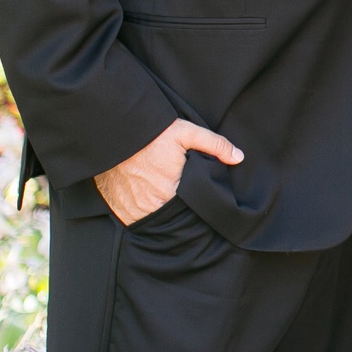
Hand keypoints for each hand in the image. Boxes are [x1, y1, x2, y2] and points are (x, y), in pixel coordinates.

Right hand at [94, 119, 243, 225]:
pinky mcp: (118, 209)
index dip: (194, 201)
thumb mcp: (186, 132)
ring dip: (157, 210)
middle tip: (175, 190)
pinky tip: (142, 196)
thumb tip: (238, 158)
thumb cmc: (151, 134)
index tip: (192, 193)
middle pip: (172, 214)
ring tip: (158, 193)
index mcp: (173, 191)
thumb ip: (215, 145)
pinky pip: (133, 218)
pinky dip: (138, 210)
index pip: (192, 206)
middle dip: (177, 207)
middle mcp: (152, 205)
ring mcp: (133, 210)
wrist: (113, 133)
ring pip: (152, 218)